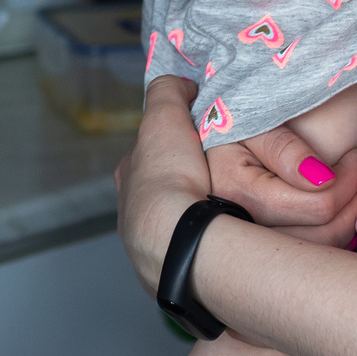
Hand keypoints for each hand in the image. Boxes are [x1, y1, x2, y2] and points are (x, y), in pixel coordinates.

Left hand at [116, 77, 217, 291]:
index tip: (198, 142)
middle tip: (219, 180)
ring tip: (228, 211)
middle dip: (184, 184)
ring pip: (174, 223)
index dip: (172, 145)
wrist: (176, 237)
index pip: (148, 154)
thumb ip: (168, 93)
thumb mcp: (165, 117)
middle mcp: (131, 213)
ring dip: (195, 217)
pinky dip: (206, 242)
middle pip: (159, 191)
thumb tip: (178, 83)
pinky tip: (226, 239)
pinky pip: (191, 249)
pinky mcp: (171, 272)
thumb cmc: (168, 177)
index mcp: (128, 177)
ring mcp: (148, 247)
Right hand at [208, 128, 356, 246]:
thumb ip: (285, 148)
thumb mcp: (255, 123)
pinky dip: (330, 235)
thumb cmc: (233, 125)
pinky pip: (306, 255)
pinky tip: (335, 208)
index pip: (316, 206)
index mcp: (239, 193)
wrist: (212, 141)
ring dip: (346, 222)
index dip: (347, 181)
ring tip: (351, 189)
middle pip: (320, 237)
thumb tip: (323, 180)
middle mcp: (242, 229)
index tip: (355, 155)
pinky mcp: (259, 252)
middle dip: (352, 204)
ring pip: (317, 254)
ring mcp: (251, 247)